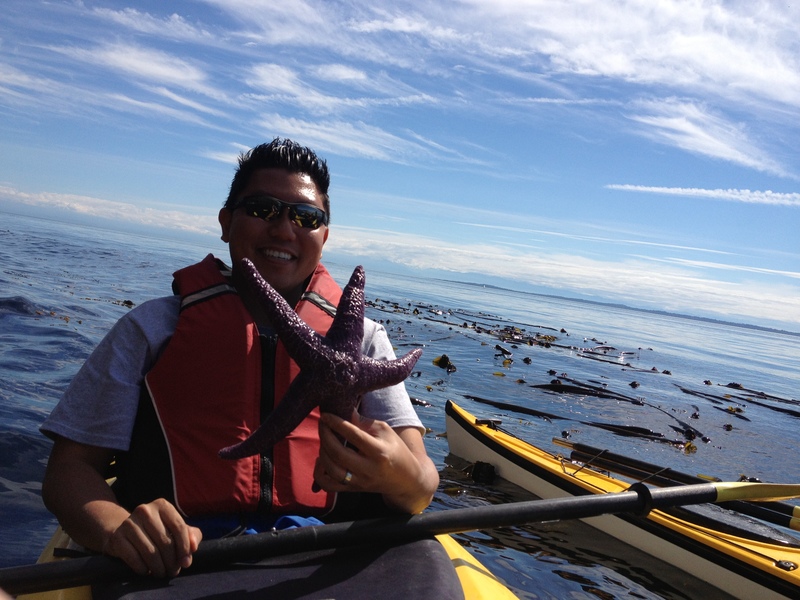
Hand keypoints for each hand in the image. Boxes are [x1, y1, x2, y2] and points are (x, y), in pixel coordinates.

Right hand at [103, 498, 202, 577]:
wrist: (124, 532)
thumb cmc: (156, 531)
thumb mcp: (174, 529)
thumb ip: (190, 535)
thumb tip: (193, 547)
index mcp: (162, 505)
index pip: (179, 527)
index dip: (184, 548)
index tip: (186, 562)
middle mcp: (145, 511)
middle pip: (165, 542)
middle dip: (172, 561)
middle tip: (173, 571)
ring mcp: (129, 523)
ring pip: (150, 552)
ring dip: (158, 568)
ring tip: (161, 573)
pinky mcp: (118, 537)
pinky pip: (134, 558)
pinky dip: (143, 568)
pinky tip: (146, 571)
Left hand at [314, 410, 438, 513]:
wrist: (405, 479)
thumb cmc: (395, 450)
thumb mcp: (385, 432)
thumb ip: (364, 422)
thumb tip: (344, 410)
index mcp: (379, 452)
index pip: (353, 435)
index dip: (336, 423)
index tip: (326, 415)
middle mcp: (368, 469)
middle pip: (338, 453)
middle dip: (325, 435)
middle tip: (322, 423)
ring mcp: (359, 482)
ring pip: (331, 469)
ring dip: (322, 451)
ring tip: (325, 439)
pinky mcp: (352, 490)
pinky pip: (328, 485)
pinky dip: (319, 472)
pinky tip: (322, 460)